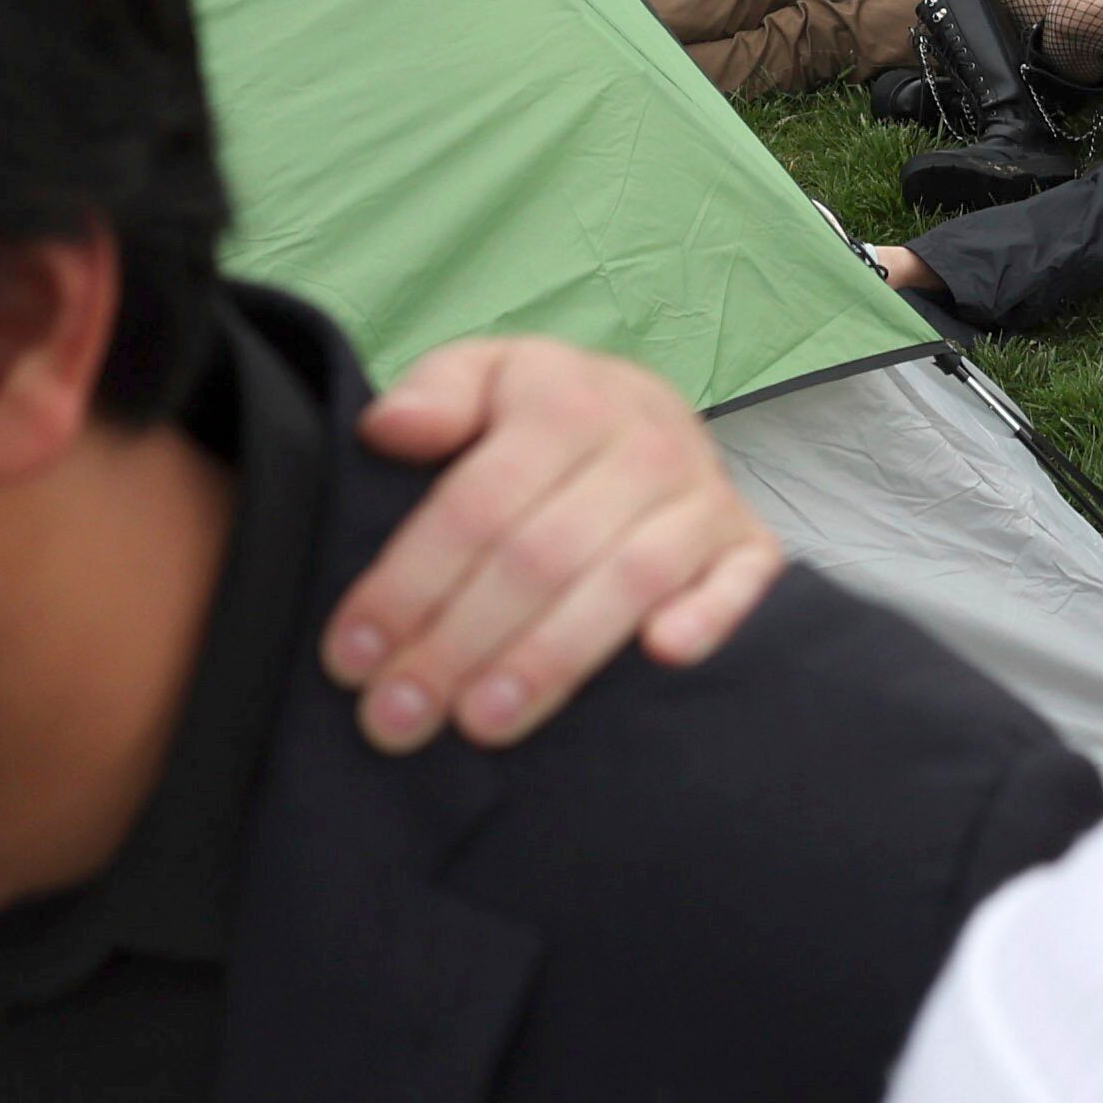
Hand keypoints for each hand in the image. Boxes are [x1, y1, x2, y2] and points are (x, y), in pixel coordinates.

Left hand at [329, 334, 783, 750]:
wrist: (651, 414)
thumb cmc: (543, 416)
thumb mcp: (483, 378)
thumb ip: (436, 394)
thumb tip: (390, 430)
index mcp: (565, 402)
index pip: (476, 505)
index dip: (409, 584)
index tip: (352, 657)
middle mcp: (643, 445)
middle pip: (540, 557)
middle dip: (459, 644)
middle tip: (396, 718)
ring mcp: (703, 497)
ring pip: (626, 584)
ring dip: (551, 659)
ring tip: (481, 724)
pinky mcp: (749, 545)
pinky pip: (741, 584)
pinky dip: (708, 617)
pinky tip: (661, 657)